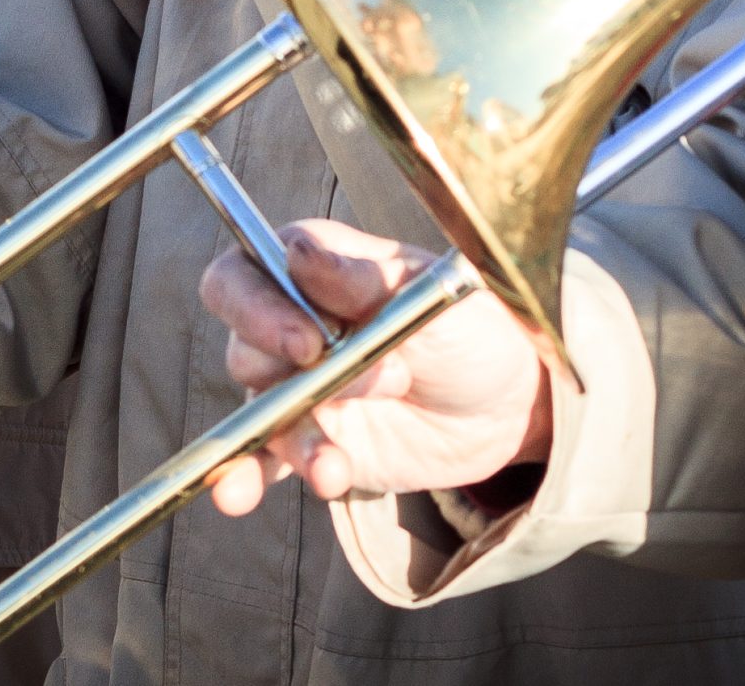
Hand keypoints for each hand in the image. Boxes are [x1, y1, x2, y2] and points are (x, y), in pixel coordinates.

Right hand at [200, 219, 550, 517]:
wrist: (504, 404)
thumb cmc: (468, 327)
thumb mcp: (427, 293)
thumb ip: (359, 277)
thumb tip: (297, 251)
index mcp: (307, 271)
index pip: (239, 281)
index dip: (257, 312)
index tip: (309, 345)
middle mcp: (287, 327)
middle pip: (245, 351)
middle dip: (304, 379)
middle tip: (387, 383)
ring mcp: (294, 388)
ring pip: (258, 414)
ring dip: (292, 443)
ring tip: (333, 469)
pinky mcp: (307, 441)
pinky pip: (262, 460)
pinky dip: (246, 478)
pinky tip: (239, 495)